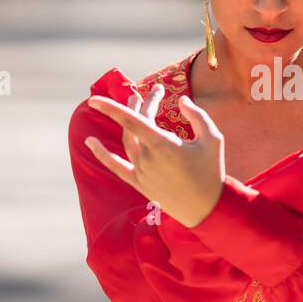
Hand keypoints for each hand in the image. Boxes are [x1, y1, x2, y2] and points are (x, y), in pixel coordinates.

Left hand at [83, 83, 226, 227]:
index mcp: (162, 144)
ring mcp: (141, 171)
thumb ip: (197, 115)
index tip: (94, 98)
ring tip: (134, 105)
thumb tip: (181, 101)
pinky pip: (116, 166)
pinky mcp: (139, 183)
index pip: (130, 121)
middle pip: (134, 125)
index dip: (110, 108)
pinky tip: (90, 142)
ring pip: (127, 141)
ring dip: (126, 122)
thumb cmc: (212, 171)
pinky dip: (101, 154)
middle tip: (148, 93)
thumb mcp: (213, 138)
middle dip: (139, 105)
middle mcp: (147, 158)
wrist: (207, 208)